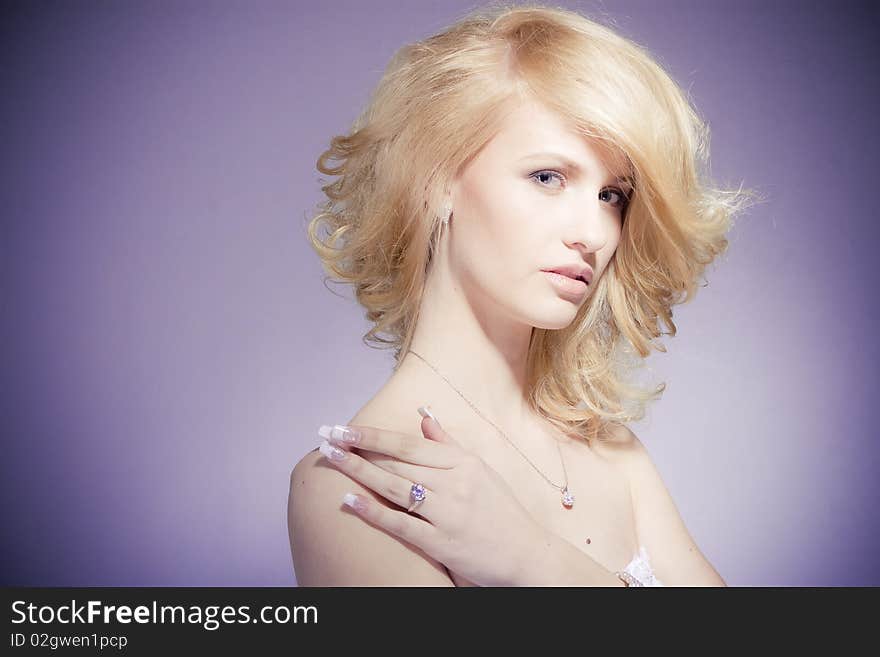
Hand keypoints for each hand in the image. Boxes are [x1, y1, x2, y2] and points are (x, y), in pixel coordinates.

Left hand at [316, 409, 549, 586]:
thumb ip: (449, 445)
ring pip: (394, 487)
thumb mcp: (480, 470)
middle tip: (325, 435)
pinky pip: (401, 524)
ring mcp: (448, 513)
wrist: (527, 554)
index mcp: (463, 462)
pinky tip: (349, 499)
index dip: (373, 434)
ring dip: (358, 471)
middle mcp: (455, 483)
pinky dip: (373, 511)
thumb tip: (424, 418)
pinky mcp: (443, 543)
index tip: (345, 426)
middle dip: (357, 448)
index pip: (408, 444)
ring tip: (331, 457)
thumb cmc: (502, 511)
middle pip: (396, 461)